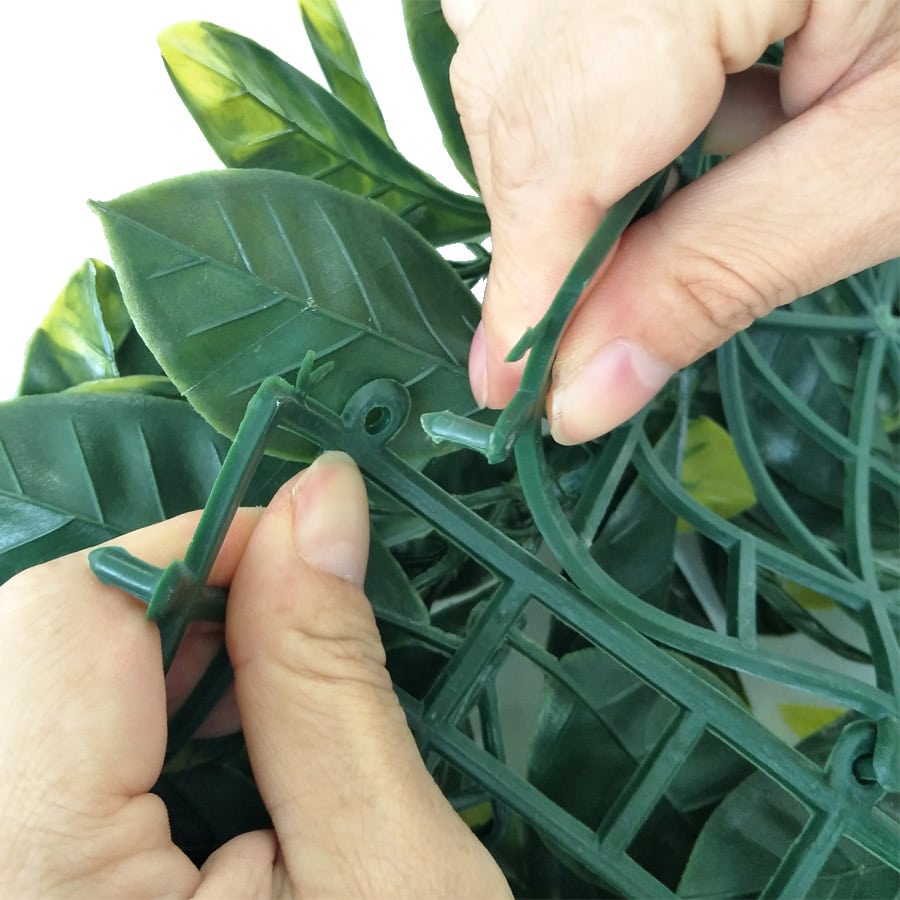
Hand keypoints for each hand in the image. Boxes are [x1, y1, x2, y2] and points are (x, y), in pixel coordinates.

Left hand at [0, 452, 510, 898]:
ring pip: (25, 691)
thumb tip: (319, 503)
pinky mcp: (15, 883)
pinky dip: (123, 725)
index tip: (301, 535)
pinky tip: (198, 759)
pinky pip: (30, 758)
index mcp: (28, 894)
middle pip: (26, 650)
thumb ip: (326, 672)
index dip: (198, 544)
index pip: (64, 618)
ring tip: (253, 707)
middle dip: (175, 607)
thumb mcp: (384, 874)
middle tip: (290, 626)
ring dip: (149, 664)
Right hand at [444, 0, 899, 442]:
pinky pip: (533, 9)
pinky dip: (565, 85)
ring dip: (553, 156)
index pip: (566, 137)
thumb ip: (720, 271)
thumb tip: (582, 391)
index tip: (509, 391)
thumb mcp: (894, 164)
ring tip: (645, 202)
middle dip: (542, 227)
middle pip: (515, 88)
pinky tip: (653, 110)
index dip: (527, 279)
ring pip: (505, 46)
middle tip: (582, 328)